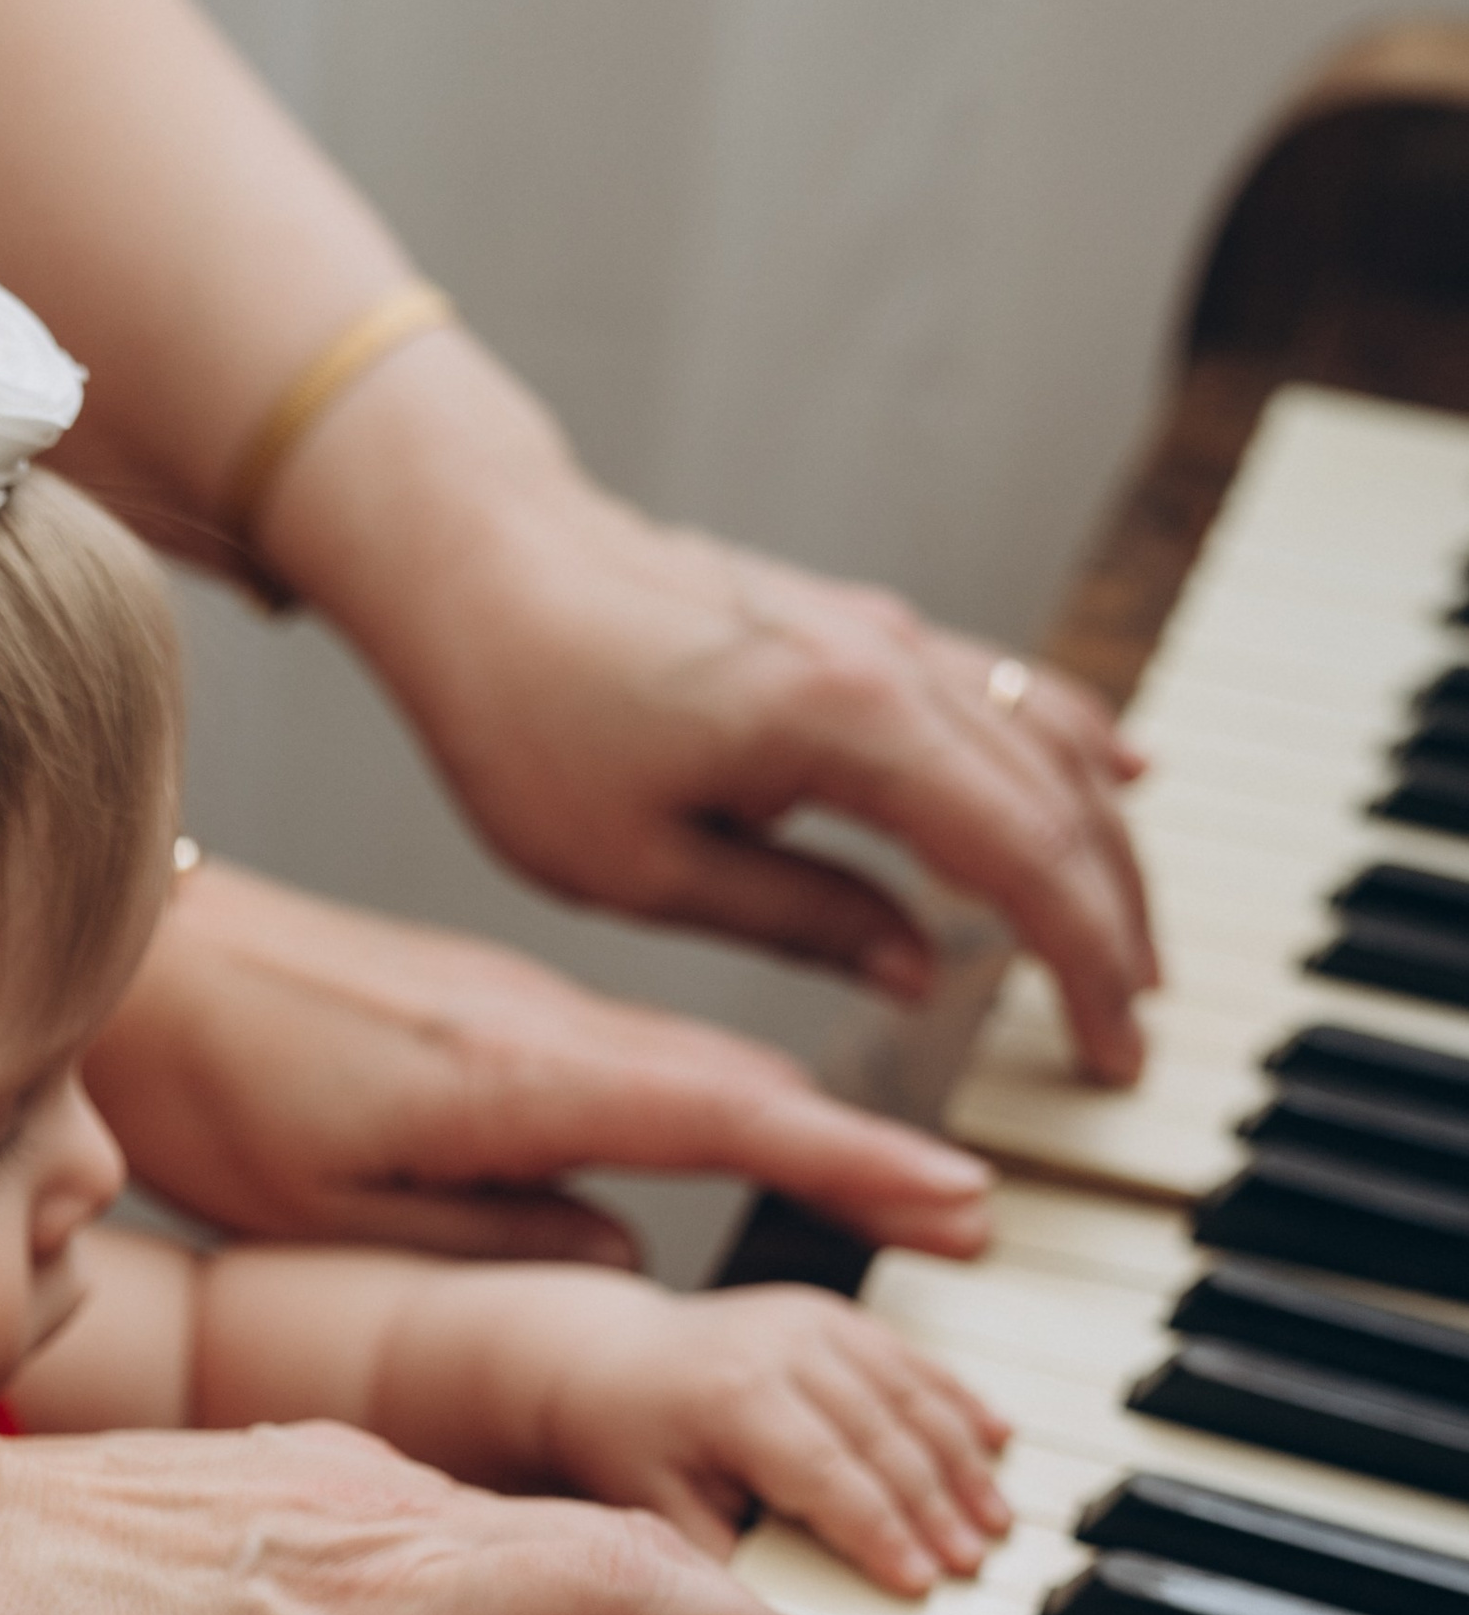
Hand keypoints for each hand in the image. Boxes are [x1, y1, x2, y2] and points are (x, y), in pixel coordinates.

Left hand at [91, 858, 997, 1260]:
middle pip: (748, 1086)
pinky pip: (652, 1052)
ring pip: (708, 1061)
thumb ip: (491, 1236)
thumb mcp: (330, 1200)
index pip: (724, 1120)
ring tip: (916, 1183)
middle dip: (869, 1154)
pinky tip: (771, 1115)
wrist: (137, 953)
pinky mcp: (503, 1006)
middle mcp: (547, 1024)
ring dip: (815, 1118)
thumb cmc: (207, 1083)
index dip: (850, 1168)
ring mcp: (531, 1005)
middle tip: (976, 1220)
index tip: (956, 1204)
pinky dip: (733, 1090)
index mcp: (515, 1075)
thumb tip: (628, 1273)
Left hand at [268, 338, 1155, 1082]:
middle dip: (1115, 919)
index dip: (1085, 965)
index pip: (1021, 858)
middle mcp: (886, 661)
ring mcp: (878, 633)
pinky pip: (1001, 690)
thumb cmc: (527, 714)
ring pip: (1046, 737)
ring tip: (1128, 941)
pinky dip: (1064, 748)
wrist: (480, 564)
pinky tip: (1110, 780)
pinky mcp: (854, 627)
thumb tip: (923, 975)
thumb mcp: (643, 870)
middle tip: (1134, 1024)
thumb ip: (802, 920)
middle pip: (1060, 799)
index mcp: (843, 723)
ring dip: (1101, 844)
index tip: (1112, 1050)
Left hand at [527, 1274, 1011, 1594]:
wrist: (605, 1359)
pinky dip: (960, 1403)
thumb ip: (723, 1575)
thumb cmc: (627, 1445)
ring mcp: (813, 1324)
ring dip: (963, 1461)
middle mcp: (781, 1348)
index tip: (923, 1583)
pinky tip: (999, 1441)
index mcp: (735, 1399)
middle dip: (937, 1507)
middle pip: (883, 1437)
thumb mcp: (656, 1514)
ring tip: (997, 1523)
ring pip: (912, 1397)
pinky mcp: (834, 1315)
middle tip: (974, 1566)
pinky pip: (913, 1360)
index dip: (880, 1531)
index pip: (826, 1474)